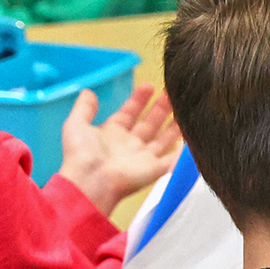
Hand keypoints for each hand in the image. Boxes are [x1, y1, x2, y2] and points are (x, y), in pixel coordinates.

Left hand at [56, 86, 182, 215]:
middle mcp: (130, 144)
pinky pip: (174, 158)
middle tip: (171, 93)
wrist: (92, 182)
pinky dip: (184, 151)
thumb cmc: (82, 155)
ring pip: (164, 138)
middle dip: (160, 108)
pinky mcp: (156, 169)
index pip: (129, 112)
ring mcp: (144, 157)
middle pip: (149, 123)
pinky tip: (193, 137)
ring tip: (185, 108)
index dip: (138, 100)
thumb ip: (84, 108)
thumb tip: (88, 92)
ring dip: (174, 124)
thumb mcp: (76, 125)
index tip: (149, 86)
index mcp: (112, 133)